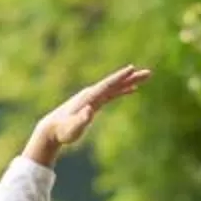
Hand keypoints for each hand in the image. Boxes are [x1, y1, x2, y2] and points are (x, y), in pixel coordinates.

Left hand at [27, 64, 150, 163]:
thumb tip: (90, 111)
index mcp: (89, 97)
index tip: (132, 68)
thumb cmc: (62, 131)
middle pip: (115, 83)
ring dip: (130, 81)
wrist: (51, 130)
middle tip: (149, 73)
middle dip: (132, 77)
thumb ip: (81, 120)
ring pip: (114, 87)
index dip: (120, 77)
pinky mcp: (93, 103)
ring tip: (145, 77)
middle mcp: (91, 94)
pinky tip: (132, 89)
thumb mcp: (72, 128)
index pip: (108, 84)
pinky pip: (111, 94)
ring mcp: (92, 97)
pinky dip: (122, 90)